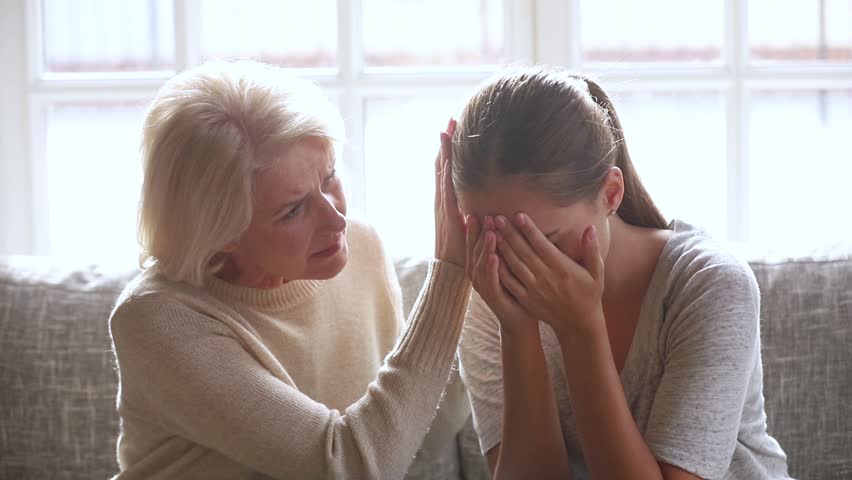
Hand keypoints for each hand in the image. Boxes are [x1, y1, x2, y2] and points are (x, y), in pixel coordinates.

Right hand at [434, 118, 465, 266]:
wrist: (451, 271)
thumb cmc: (463, 248)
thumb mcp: (469, 222)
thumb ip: (473, 206)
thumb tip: (481, 193)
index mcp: (447, 201)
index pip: (447, 169)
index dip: (449, 149)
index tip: (453, 128)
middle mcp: (442, 201)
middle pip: (441, 166)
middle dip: (445, 143)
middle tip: (449, 120)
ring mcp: (443, 209)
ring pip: (441, 175)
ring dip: (443, 154)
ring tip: (445, 134)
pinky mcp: (448, 219)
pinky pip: (447, 195)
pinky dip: (446, 179)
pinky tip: (448, 163)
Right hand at [467, 215, 538, 336]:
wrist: (520, 319)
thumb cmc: (516, 290)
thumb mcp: (508, 267)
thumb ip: (503, 248)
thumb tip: (504, 226)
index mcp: (480, 267)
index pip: (473, 245)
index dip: (472, 230)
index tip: (473, 213)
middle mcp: (478, 276)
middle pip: (474, 251)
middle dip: (478, 234)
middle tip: (484, 217)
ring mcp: (484, 287)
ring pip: (481, 264)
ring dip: (485, 248)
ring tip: (490, 233)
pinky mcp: (493, 298)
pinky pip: (491, 281)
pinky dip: (491, 269)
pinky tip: (494, 256)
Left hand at [493, 213, 605, 339]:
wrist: (578, 324)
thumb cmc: (589, 294)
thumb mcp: (596, 272)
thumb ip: (592, 250)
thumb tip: (590, 228)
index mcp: (561, 268)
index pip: (541, 244)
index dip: (529, 229)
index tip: (518, 214)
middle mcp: (545, 277)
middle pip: (523, 251)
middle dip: (509, 233)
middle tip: (496, 217)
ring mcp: (533, 289)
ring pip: (514, 265)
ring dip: (501, 247)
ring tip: (490, 232)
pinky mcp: (526, 298)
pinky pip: (509, 282)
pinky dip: (499, 269)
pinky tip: (490, 256)